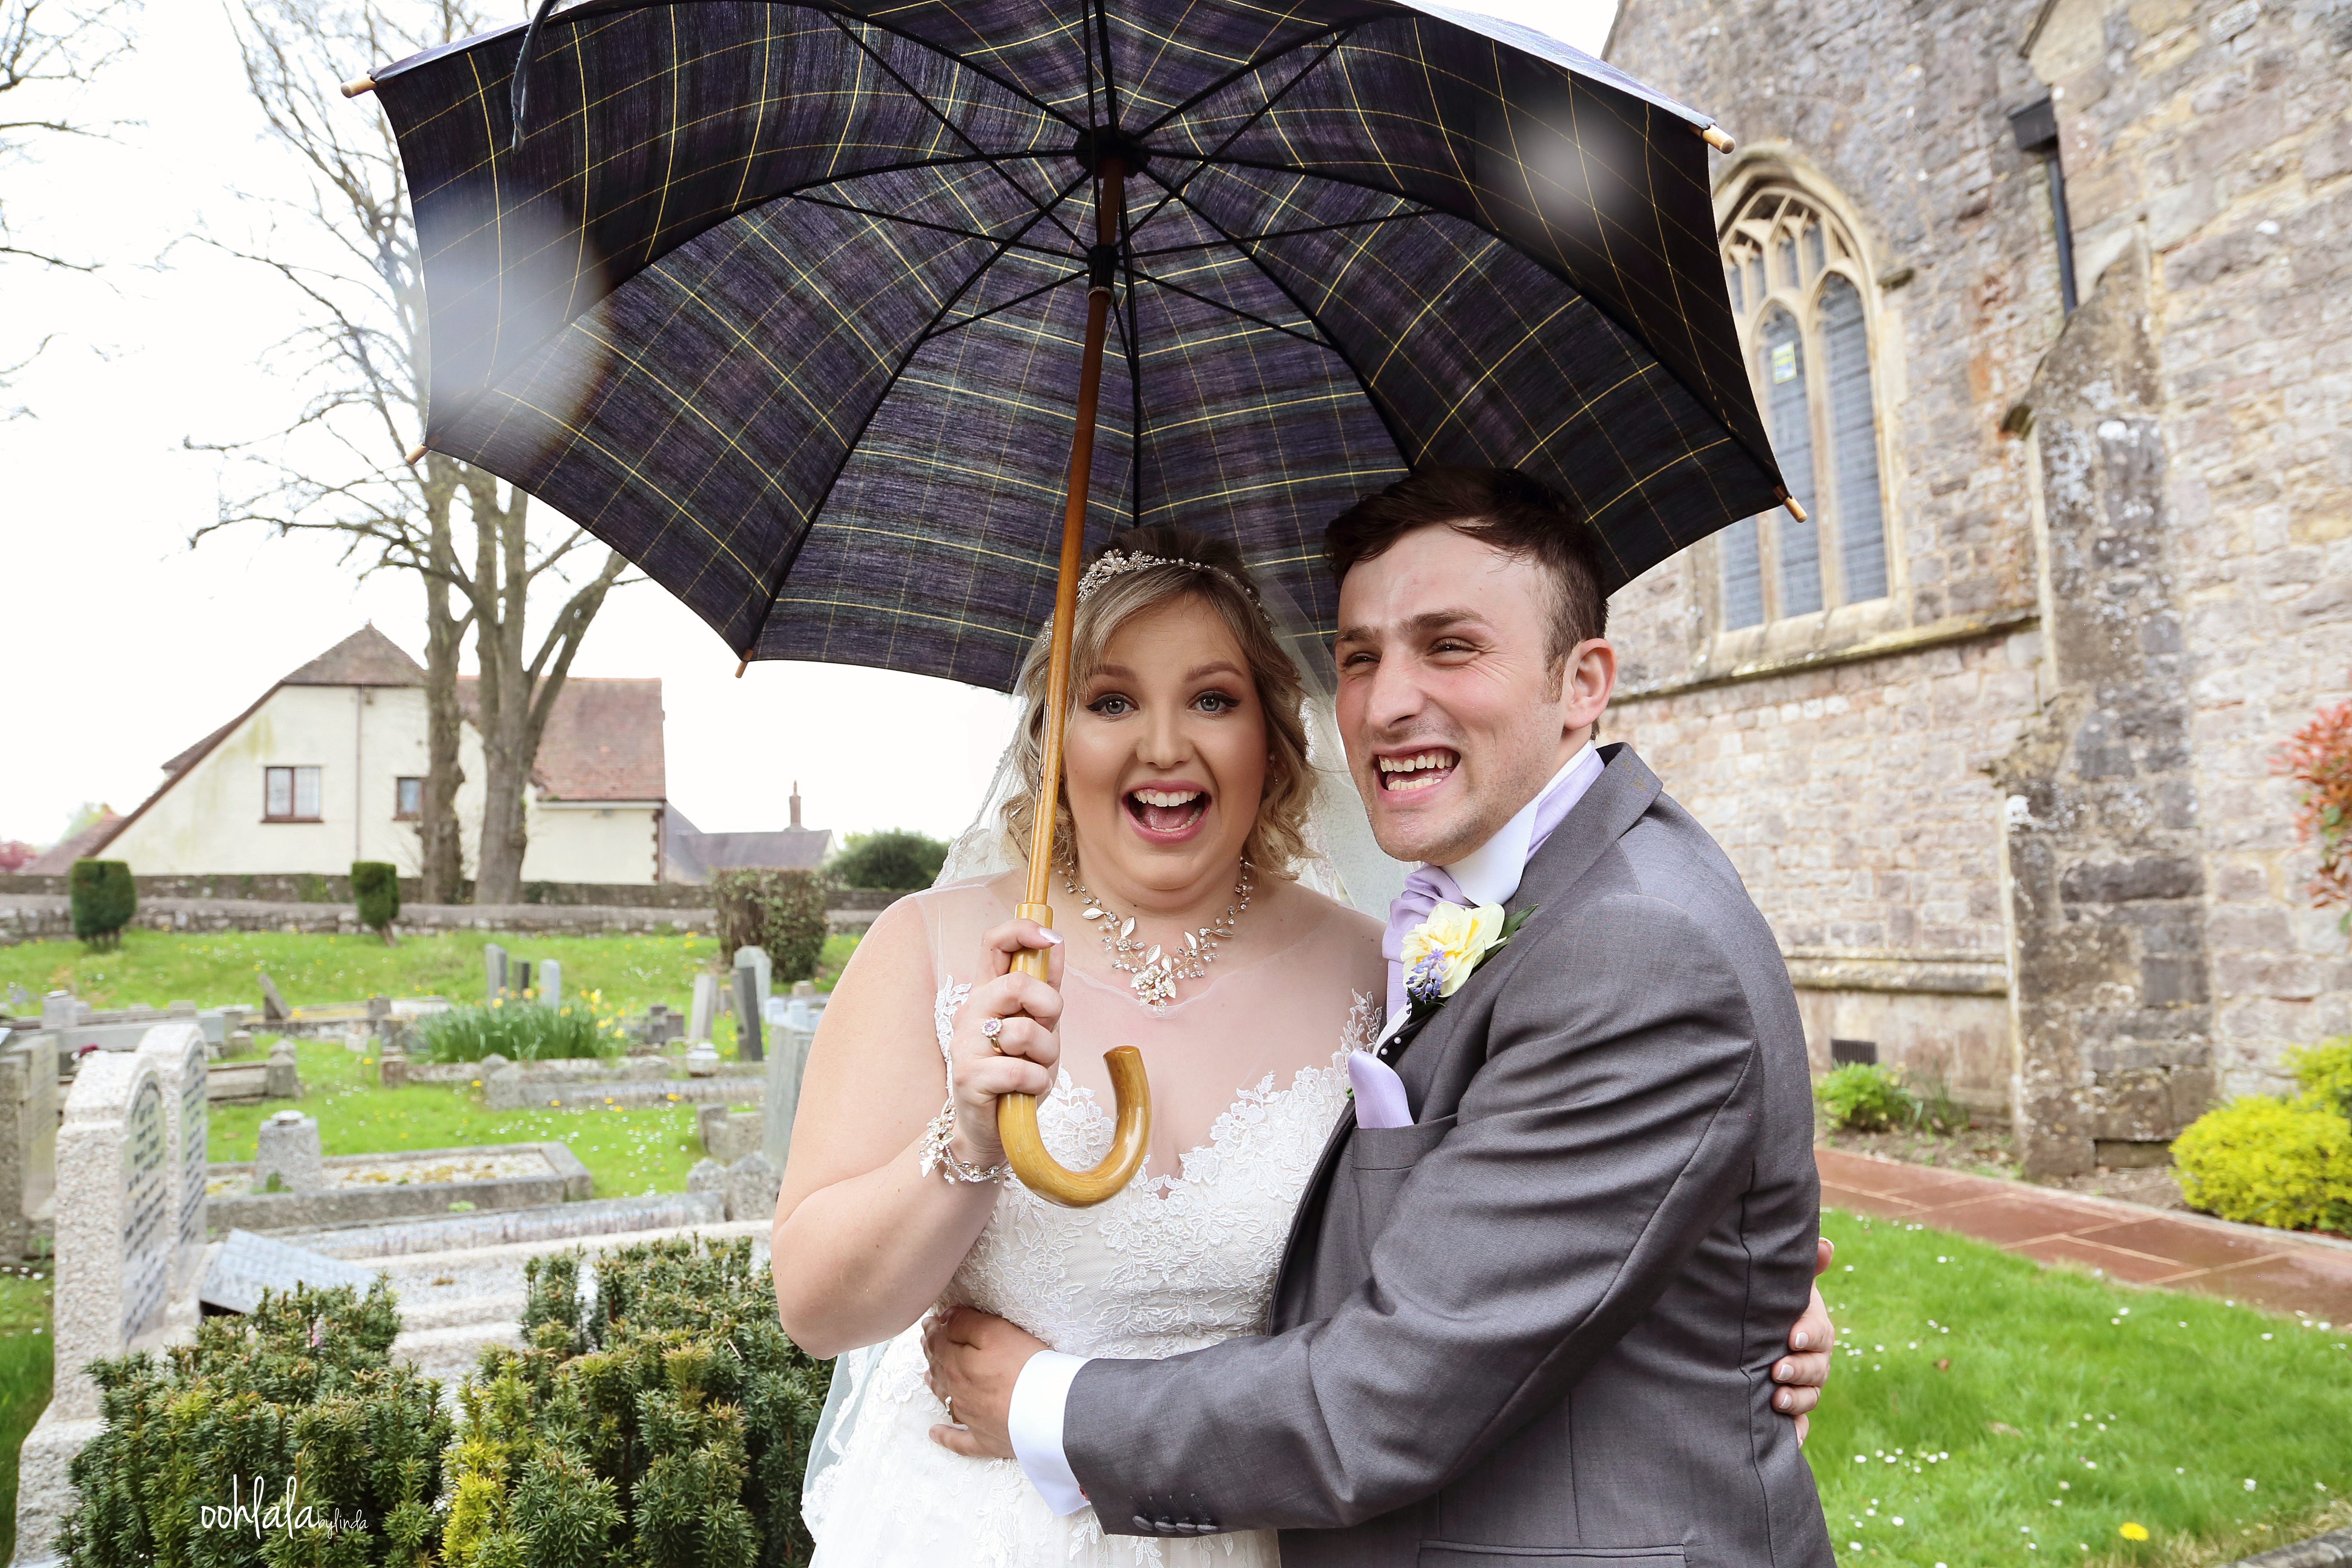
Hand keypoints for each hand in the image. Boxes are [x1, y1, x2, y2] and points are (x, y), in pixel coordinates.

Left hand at [924, 1304, 1045, 1459]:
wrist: (1048, 1412)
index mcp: (957, 1366)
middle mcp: (958, 1393)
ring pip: (945, 1399)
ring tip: (928, 1375)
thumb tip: (944, 1319)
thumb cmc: (1026, 1368)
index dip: (933, 1330)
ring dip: (935, 1385)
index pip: (938, 1344)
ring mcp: (970, 1419)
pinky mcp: (985, 1440)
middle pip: (939, 1370)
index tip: (930, 1322)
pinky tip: (935, 1433)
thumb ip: (966, 1324)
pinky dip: (945, 1436)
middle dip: (932, 1353)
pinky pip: (959, 1441)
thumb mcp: (996, 1332)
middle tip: (928, 1342)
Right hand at [945, 919, 1065, 1167]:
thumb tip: (1056, 942)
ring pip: (1024, 1031)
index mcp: (986, 993)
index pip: (994, 943)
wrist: (990, 1129)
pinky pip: (1020, 1070)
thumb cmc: (1016, 1074)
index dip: (1022, 931)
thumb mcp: (1039, 1026)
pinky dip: (1036, 1082)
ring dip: (1045, 1055)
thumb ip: (1045, 987)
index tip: (1050, 937)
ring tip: (1034, 1069)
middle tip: (1047, 1030)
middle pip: (1017, 984)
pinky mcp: (968, 1077)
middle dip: (1049, 1007)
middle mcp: (969, 1012)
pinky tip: (1025, 1090)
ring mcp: (964, 1044)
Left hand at [1770, 1238, 1837, 1442]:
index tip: (1791, 1337)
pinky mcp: (1789, 1413)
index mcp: (1812, 1329)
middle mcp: (1813, 1360)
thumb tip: (1826, 1245)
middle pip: (1817, 1369)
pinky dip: (1793, 1435)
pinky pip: (1798, 1428)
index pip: (1818, 1333)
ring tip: (1775, 1399)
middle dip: (1799, 1370)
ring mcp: (1802, 1387)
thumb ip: (1803, 1266)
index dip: (1808, 1334)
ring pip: (1809, 1397)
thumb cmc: (1766, 1305)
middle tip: (1777, 1370)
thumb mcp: (1782, 1285)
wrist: (1744, 1335)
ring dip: (1796, 1400)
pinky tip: (1786, 1442)